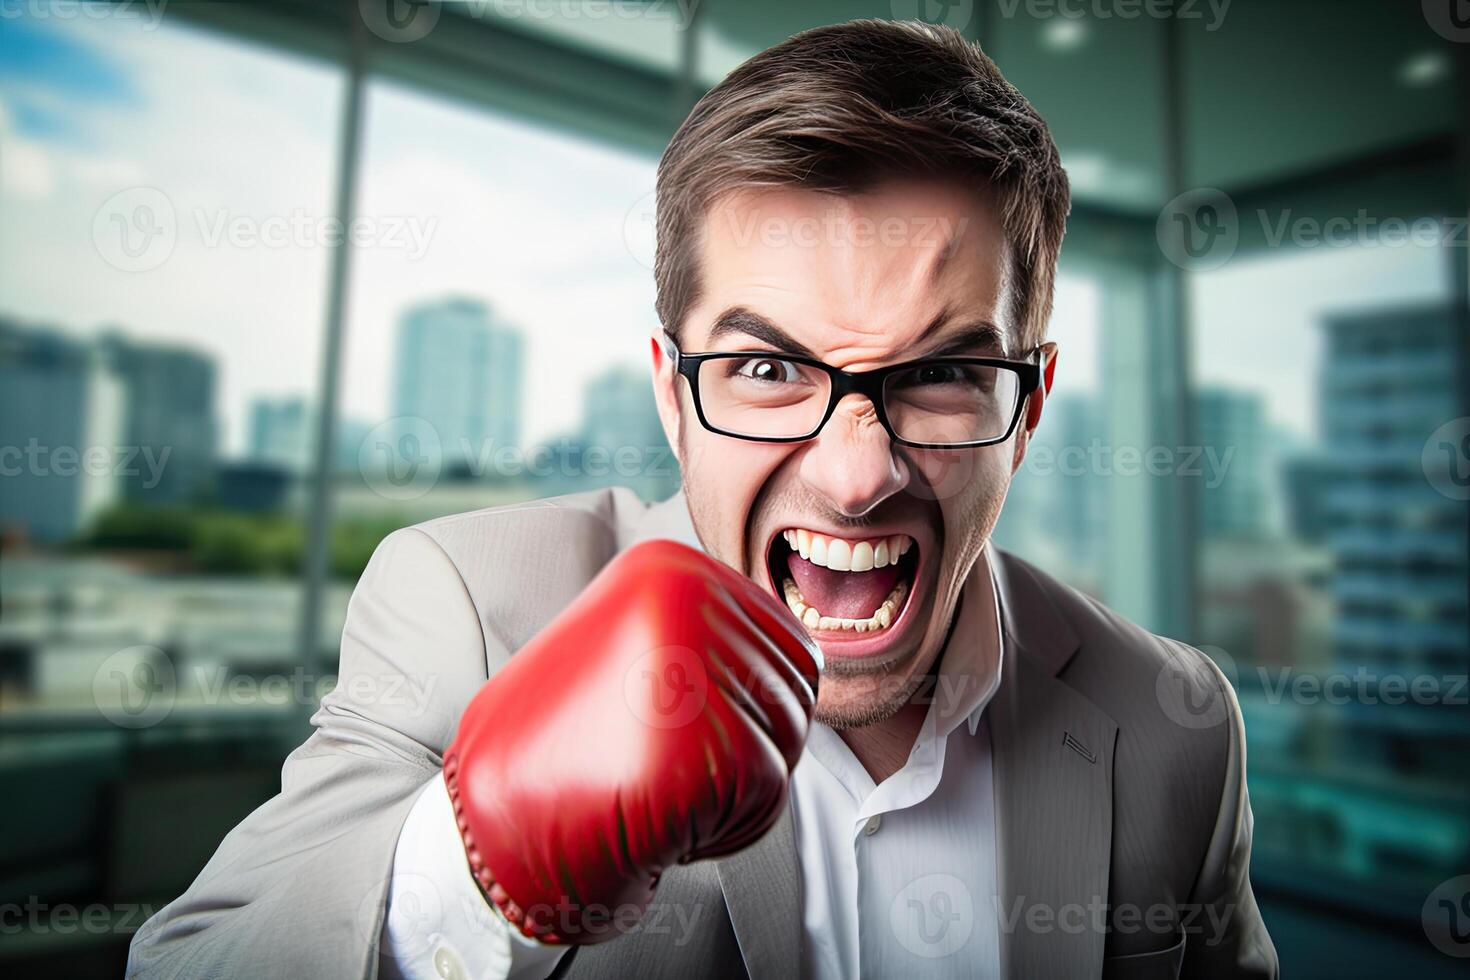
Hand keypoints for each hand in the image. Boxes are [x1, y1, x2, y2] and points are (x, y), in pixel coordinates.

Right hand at [443, 539, 820, 943]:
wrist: (500, 823)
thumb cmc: (564, 743)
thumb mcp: (627, 643)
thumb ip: (704, 630)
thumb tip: (800, 652)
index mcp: (670, 566)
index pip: (790, 642)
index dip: (752, 704)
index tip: (683, 728)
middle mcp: (689, 599)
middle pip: (793, 691)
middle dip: (752, 745)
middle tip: (673, 765)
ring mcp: (698, 668)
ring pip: (787, 740)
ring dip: (739, 785)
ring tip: (662, 783)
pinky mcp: (709, 744)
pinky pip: (769, 792)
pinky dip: (730, 824)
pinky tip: (663, 816)